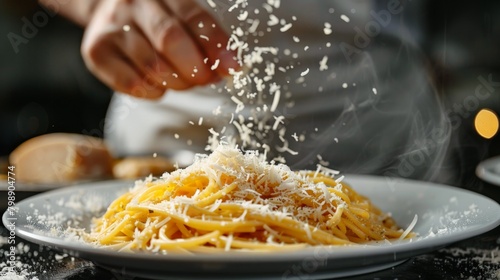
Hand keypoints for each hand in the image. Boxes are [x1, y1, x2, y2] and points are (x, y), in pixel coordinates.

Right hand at [80, 0, 238, 98]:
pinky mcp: (96, 52)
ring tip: (181, 81)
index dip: (215, 45)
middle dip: (195, 68)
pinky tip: (158, 85)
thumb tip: (228, 68)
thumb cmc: (155, 19)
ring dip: (176, 83)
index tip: (232, 68)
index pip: (193, 17)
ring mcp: (112, 27)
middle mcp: (134, 4)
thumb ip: (203, 38)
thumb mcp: (180, 16)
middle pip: (170, 40)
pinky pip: (132, 84)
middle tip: (204, 79)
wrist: (107, 12)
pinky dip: (153, 92)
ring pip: (153, 66)